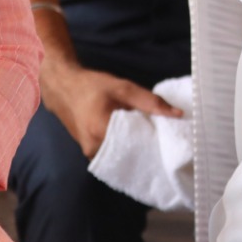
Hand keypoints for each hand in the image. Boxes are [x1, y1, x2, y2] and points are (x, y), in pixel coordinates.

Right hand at [40, 59, 182, 158]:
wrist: (63, 88)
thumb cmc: (92, 86)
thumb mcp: (124, 88)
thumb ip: (151, 102)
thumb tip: (178, 114)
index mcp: (101, 131)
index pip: (137, 146)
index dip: (156, 143)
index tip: (171, 140)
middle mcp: (94, 148)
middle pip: (130, 154)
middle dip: (148, 147)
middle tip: (165, 141)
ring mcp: (90, 153)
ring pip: (122, 156)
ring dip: (137, 148)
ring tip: (152, 139)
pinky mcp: (90, 152)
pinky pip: (113, 154)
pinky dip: (126, 148)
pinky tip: (136, 140)